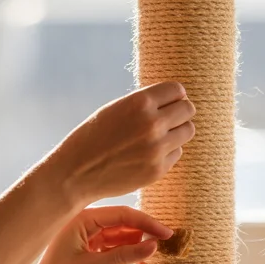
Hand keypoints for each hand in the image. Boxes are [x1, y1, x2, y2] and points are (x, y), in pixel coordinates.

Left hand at [12, 206, 172, 263]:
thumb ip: (126, 255)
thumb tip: (154, 245)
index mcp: (81, 220)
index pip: (122, 215)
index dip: (147, 224)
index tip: (168, 234)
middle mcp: (82, 225)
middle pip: (123, 223)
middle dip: (144, 232)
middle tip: (167, 244)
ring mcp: (85, 240)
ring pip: (119, 236)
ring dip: (137, 244)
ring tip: (155, 256)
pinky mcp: (87, 255)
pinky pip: (113, 248)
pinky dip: (127, 254)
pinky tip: (141, 263)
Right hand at [49, 83, 195, 204]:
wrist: (76, 173)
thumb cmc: (94, 136)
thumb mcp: (116, 109)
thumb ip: (145, 103)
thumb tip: (180, 98)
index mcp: (140, 102)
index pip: (178, 90)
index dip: (173, 96)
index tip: (166, 103)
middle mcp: (152, 124)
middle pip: (188, 110)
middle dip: (179, 112)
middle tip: (166, 119)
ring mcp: (157, 149)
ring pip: (187, 131)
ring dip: (177, 132)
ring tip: (158, 136)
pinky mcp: (158, 170)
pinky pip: (177, 153)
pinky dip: (167, 152)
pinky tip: (147, 154)